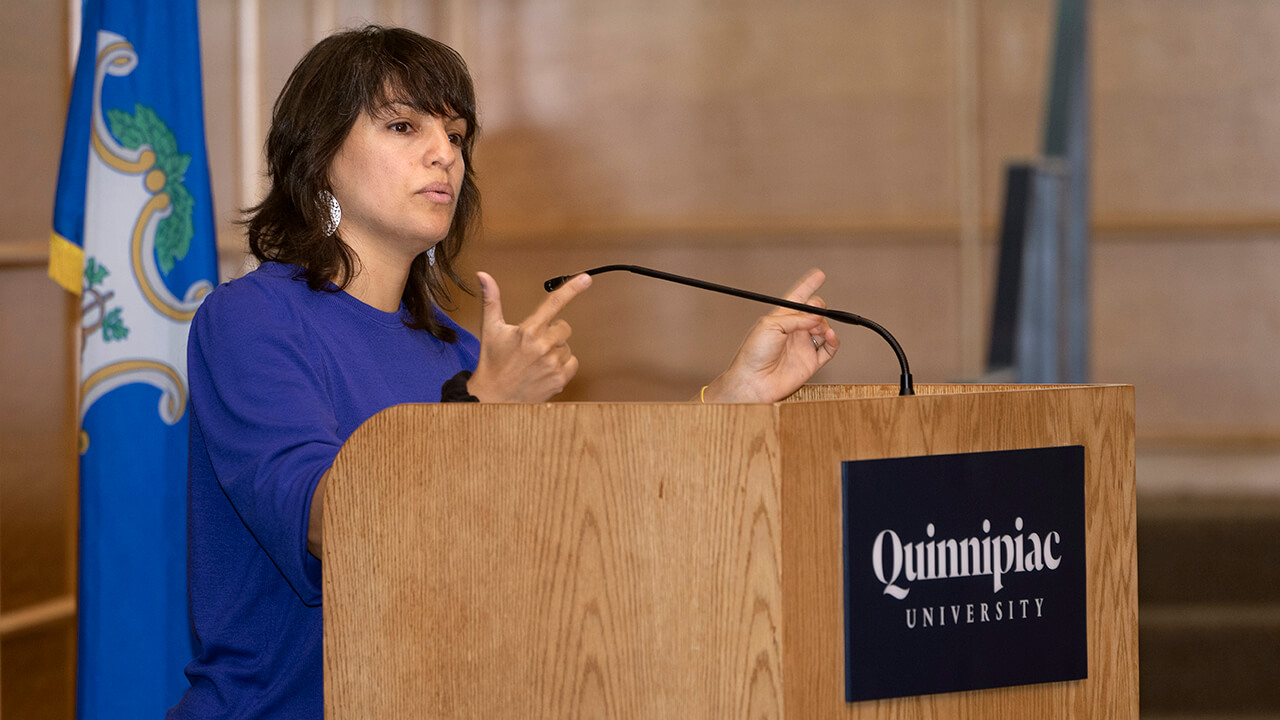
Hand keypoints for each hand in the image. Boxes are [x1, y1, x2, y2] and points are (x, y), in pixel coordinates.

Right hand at [465, 271, 591, 402]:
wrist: (493, 398)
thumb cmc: (492, 362)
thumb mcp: (490, 329)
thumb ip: (491, 299)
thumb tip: (484, 276)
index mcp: (529, 331)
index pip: (554, 303)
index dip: (572, 289)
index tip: (585, 279)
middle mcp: (544, 346)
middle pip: (564, 327)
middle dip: (552, 332)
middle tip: (533, 343)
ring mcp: (553, 364)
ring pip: (567, 346)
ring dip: (555, 350)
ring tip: (535, 360)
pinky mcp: (559, 380)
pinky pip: (572, 363)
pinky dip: (562, 365)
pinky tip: (544, 369)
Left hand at [702, 269, 839, 402]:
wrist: (754, 381)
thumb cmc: (753, 354)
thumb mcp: (770, 326)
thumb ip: (795, 318)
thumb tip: (816, 316)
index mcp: (781, 319)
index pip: (797, 297)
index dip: (808, 285)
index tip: (819, 274)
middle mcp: (794, 331)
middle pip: (815, 313)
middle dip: (819, 308)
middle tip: (816, 311)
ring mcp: (803, 346)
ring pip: (824, 329)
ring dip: (825, 325)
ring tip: (819, 330)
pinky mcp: (811, 362)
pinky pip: (829, 349)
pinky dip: (834, 341)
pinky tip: (830, 337)